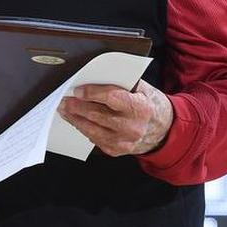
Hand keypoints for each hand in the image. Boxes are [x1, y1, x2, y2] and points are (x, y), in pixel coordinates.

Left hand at [58, 79, 173, 156]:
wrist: (163, 131)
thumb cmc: (149, 105)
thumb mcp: (142, 89)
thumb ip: (122, 82)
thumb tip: (94, 75)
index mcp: (140, 107)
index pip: (112, 98)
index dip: (92, 94)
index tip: (78, 90)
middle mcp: (132, 127)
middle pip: (97, 115)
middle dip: (77, 107)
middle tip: (63, 100)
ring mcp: (124, 142)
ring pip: (92, 129)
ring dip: (75, 119)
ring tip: (64, 110)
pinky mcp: (117, 150)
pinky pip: (94, 139)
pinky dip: (83, 128)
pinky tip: (76, 120)